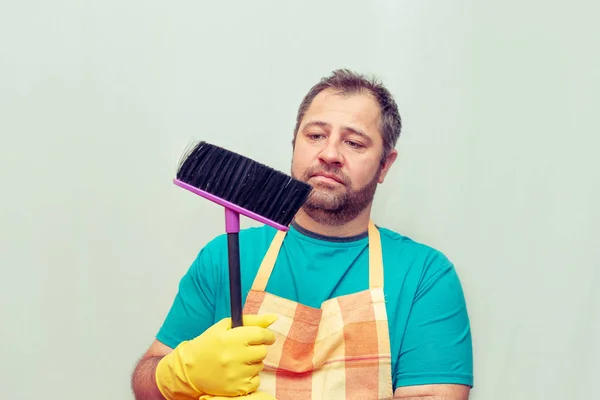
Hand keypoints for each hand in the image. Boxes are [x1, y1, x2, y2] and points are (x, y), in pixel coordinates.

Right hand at [155, 314, 277, 398]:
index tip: (265, 336)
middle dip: (258, 348)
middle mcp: (233, 357)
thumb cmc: (209, 344)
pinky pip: (256, 381)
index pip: (261, 334)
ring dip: (253, 363)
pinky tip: (238, 372)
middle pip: (262, 351)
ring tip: (238, 361)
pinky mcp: (236, 389)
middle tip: (246, 349)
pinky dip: (250, 377)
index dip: (266, 335)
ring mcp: (235, 375)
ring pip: (260, 366)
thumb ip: (251, 321)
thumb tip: (274, 318)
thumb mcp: (225, 326)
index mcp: (230, 339)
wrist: (190, 370)